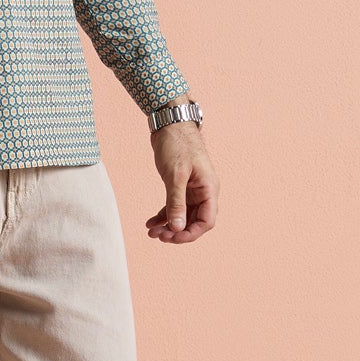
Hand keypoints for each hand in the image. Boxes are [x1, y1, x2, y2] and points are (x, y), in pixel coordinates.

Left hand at [145, 113, 216, 244]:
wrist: (170, 123)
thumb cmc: (177, 144)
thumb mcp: (175, 175)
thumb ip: (176, 202)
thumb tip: (177, 228)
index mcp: (209, 189)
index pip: (206, 221)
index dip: (190, 233)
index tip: (172, 238)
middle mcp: (203, 191)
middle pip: (194, 221)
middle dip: (177, 231)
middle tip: (159, 236)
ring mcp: (192, 189)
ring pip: (183, 215)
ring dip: (168, 225)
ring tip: (151, 232)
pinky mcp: (180, 185)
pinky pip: (174, 206)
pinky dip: (163, 215)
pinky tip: (150, 222)